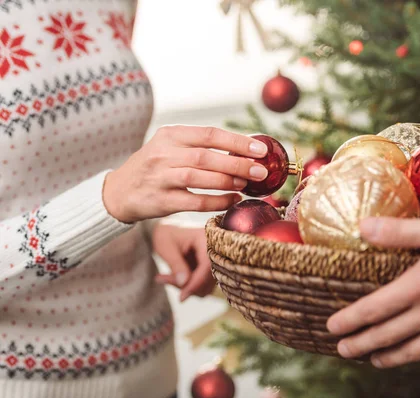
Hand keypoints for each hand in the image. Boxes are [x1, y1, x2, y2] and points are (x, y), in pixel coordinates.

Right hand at [103, 126, 268, 222]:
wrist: (118, 192)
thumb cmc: (154, 167)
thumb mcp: (170, 147)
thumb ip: (200, 146)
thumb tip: (244, 151)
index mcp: (170, 135)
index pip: (209, 134)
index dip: (237, 141)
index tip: (261, 150)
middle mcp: (163, 154)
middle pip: (206, 156)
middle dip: (238, 163)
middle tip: (260, 171)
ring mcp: (160, 177)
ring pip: (199, 177)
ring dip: (227, 180)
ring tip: (247, 184)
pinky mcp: (161, 201)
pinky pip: (194, 201)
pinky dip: (217, 201)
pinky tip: (233, 200)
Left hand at [152, 223, 215, 300]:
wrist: (170, 228)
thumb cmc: (166, 234)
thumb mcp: (166, 247)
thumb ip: (175, 264)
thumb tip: (184, 283)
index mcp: (206, 238)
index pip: (207, 266)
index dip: (196, 283)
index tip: (182, 297)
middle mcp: (215, 249)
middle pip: (209, 278)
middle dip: (188, 286)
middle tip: (163, 280)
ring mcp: (214, 259)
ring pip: (206, 284)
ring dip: (186, 286)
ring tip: (164, 277)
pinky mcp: (210, 268)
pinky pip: (202, 284)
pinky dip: (188, 285)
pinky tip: (170, 277)